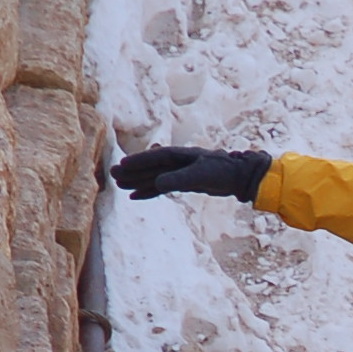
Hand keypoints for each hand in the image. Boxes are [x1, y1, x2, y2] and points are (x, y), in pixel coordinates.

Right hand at [112, 145, 271, 202]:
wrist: (239, 177)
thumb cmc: (222, 172)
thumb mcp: (199, 176)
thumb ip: (177, 179)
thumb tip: (157, 184)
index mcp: (180, 155)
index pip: (154, 158)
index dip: (137, 162)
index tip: (121, 166)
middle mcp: (177, 162)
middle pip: (150, 167)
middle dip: (132, 172)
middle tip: (113, 175)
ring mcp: (180, 172)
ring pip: (154, 177)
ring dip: (137, 182)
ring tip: (119, 186)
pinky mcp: (185, 183)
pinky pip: (162, 187)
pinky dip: (149, 191)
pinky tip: (136, 196)